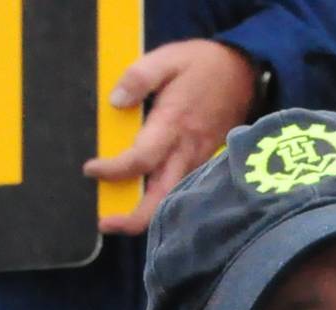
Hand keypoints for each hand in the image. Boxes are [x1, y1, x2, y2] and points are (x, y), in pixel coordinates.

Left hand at [86, 39, 259, 234]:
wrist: (245, 72)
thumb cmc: (202, 64)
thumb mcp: (167, 58)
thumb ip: (139, 77)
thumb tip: (116, 102)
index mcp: (173, 124)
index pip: (141, 159)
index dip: (115, 170)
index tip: (91, 169)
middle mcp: (187, 149)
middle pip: (162, 196)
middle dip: (134, 218)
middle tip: (105, 224)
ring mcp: (198, 158)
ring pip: (172, 197)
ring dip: (147, 213)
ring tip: (119, 218)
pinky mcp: (203, 161)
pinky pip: (180, 187)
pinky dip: (161, 200)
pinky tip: (143, 198)